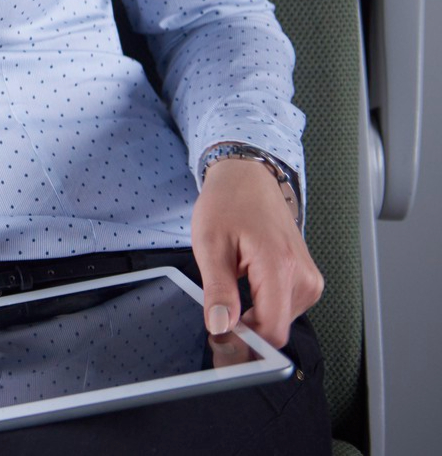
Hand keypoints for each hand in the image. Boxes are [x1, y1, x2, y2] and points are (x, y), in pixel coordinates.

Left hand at [190, 157, 322, 347]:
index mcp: (280, 267)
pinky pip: (285, 308)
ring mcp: (310, 280)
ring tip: (233, 287)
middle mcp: (304, 278)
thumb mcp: (209, 244)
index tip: (219, 335)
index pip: (272, 330)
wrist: (249, 180)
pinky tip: (247, 285)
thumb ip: (217, 290)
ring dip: (254, 315)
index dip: (244, 341)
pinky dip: (263, 305)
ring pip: (280, 321)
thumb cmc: (228, 204)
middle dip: (246, 329)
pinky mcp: (309, 281)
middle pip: (277, 329)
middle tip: (218, 311)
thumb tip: (220, 327)